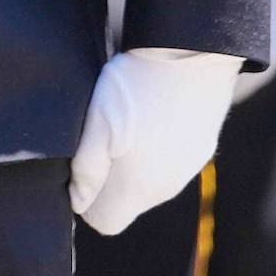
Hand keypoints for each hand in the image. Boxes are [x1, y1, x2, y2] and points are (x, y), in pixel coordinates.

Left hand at [69, 47, 243, 234]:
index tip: (77, 169)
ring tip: (119, 125)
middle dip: (105, 182)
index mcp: (138, 186)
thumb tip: (77, 203)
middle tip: (94, 140)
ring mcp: (185, 169)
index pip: (105, 221)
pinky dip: (151, 151)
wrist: (190, 54)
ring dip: (127, 165)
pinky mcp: (198, 150)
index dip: (85, 201)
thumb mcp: (97, 122)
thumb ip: (86, 168)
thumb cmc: (135, 86)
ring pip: (145, 183)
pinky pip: (165, 164)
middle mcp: (165, 187)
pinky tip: (144, 118)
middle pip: (125, 202)